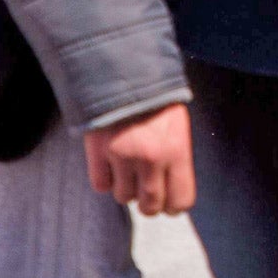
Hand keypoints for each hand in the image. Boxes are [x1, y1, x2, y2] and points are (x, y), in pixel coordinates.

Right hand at [84, 101, 194, 215]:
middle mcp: (151, 158)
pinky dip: (105, 178)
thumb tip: (173, 192)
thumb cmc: (156, 100)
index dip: (174, 205)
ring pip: (123, 197)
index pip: (181, 201)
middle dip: (149, 203)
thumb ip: (177, 158)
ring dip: (126, 187)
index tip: (169, 202)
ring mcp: (122, 156)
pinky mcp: (97, 152)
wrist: (124, 70)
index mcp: (177, 150)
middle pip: (150, 207)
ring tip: (129, 166)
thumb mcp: (178, 126)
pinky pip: (101, 185)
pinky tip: (110, 162)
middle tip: (147, 191)